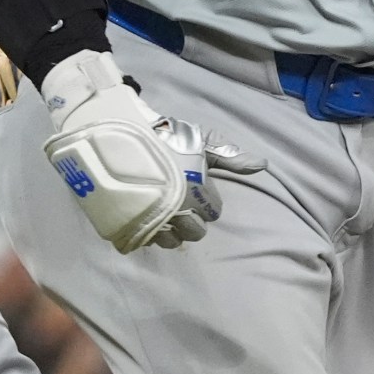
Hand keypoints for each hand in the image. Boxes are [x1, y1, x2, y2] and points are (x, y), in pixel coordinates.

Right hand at [39, 50, 263, 253]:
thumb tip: (263, 166)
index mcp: (196, 193)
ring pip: (168, 242)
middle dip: (191, 222)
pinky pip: (141, 242)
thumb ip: (229, 156)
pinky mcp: (123, 227)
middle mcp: (175, 213)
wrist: (111, 131)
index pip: (213, 213)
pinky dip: (144, 235)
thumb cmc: (161, 135)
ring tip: (161, 216)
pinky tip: (143, 221)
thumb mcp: (198, 140)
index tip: (197, 192)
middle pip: (193, 233)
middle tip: (180, 205)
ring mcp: (147, 222)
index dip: (208, 204)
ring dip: (169, 233)